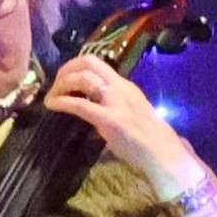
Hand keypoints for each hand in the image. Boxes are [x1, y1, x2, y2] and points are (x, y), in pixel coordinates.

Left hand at [44, 55, 204, 196]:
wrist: (164, 154)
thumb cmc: (149, 140)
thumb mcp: (131, 113)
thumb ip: (113, 106)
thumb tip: (91, 107)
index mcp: (125, 86)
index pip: (97, 64)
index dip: (75, 67)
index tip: (64, 80)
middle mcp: (121, 88)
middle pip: (88, 62)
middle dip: (65, 70)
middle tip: (55, 85)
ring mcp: (116, 102)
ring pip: (83, 77)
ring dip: (61, 85)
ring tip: (52, 97)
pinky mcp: (110, 119)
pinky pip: (80, 104)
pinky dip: (62, 101)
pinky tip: (53, 106)